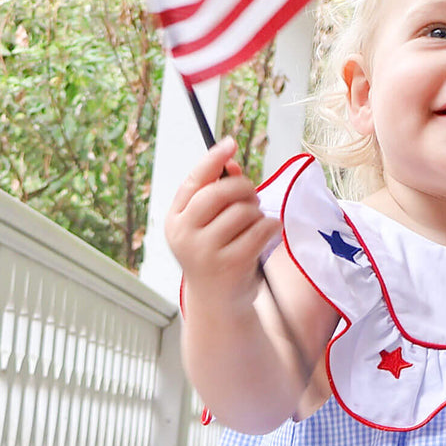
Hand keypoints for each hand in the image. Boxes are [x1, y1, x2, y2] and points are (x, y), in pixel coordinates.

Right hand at [164, 140, 279, 308]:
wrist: (219, 303)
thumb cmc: (216, 255)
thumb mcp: (209, 226)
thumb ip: (218, 195)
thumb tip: (233, 165)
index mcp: (175, 220)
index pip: (193, 181)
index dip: (213, 159)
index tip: (230, 143)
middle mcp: (185, 235)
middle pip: (220, 193)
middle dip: (243, 188)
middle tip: (253, 196)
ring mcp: (206, 251)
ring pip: (244, 211)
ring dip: (258, 213)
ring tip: (255, 224)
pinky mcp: (231, 264)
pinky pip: (260, 229)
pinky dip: (271, 226)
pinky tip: (268, 232)